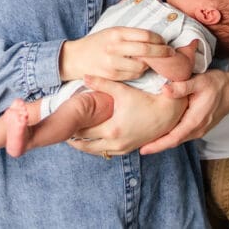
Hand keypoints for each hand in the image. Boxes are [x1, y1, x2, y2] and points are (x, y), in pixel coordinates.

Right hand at [60, 27, 171, 81]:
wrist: (75, 58)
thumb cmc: (97, 43)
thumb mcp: (111, 31)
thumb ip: (130, 34)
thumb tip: (155, 38)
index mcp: (116, 32)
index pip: (145, 34)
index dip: (159, 39)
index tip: (164, 41)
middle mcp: (115, 47)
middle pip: (147, 50)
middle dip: (163, 52)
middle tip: (170, 53)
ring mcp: (113, 63)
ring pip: (142, 66)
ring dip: (150, 64)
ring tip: (152, 61)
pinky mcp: (111, 76)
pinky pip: (133, 75)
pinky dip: (139, 72)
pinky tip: (138, 68)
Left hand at [65, 76, 186, 155]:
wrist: (168, 114)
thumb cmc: (146, 100)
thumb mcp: (123, 91)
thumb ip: (102, 83)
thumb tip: (84, 76)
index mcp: (112, 130)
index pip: (83, 132)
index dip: (70, 127)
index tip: (59, 121)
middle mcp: (116, 143)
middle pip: (86, 146)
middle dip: (73, 139)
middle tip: (61, 131)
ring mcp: (123, 148)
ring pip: (96, 152)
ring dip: (85, 145)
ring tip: (73, 136)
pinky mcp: (129, 149)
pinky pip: (107, 152)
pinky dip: (97, 147)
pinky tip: (91, 139)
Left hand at [139, 69, 228, 154]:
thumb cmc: (217, 85)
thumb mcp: (199, 82)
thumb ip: (182, 86)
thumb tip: (164, 90)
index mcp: (195, 121)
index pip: (172, 138)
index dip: (157, 145)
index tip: (142, 150)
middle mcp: (197, 129)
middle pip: (172, 142)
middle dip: (156, 146)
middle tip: (136, 146)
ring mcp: (199, 129)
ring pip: (177, 139)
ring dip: (162, 141)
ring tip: (145, 140)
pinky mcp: (199, 126)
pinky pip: (182, 134)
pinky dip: (170, 136)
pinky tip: (161, 131)